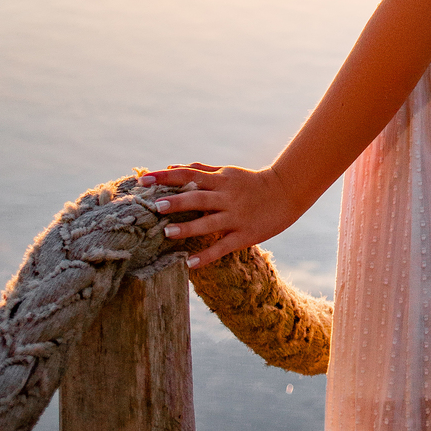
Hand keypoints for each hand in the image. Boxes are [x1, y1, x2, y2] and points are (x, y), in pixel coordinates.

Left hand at [138, 162, 298, 267]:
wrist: (286, 192)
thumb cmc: (252, 183)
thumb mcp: (228, 172)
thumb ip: (201, 171)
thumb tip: (172, 166)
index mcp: (220, 180)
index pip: (187, 175)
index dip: (165, 177)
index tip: (144, 180)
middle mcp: (226, 197)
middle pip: (198, 197)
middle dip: (177, 201)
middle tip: (155, 206)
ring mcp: (236, 217)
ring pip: (209, 222)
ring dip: (188, 228)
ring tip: (168, 233)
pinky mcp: (245, 235)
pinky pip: (223, 246)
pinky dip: (206, 255)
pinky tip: (189, 264)